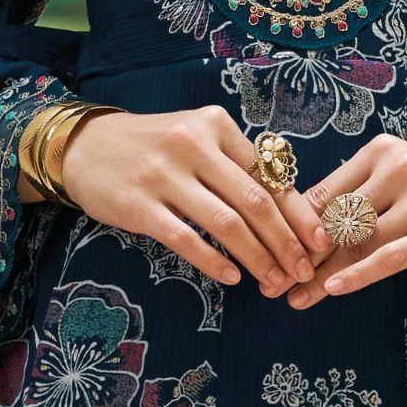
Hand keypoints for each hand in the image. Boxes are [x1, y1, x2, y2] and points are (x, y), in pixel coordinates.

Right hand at [34, 103, 331, 299]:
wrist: (84, 146)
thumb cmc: (151, 147)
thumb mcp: (195, 137)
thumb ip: (234, 164)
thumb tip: (289, 208)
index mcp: (215, 125)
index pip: (270, 174)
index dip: (299, 213)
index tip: (322, 242)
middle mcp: (193, 144)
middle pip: (255, 201)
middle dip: (286, 242)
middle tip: (304, 272)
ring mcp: (165, 174)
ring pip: (226, 223)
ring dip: (257, 257)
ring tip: (274, 282)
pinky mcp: (139, 205)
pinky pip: (186, 239)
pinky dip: (213, 261)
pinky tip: (232, 277)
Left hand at [280, 136, 406, 308]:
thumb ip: (367, 195)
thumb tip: (312, 228)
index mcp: (383, 152)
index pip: (326, 193)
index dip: (295, 228)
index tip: (272, 255)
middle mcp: (400, 168)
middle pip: (337, 220)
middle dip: (302, 256)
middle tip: (274, 284)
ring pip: (359, 242)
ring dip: (322, 274)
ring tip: (296, 299)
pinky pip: (390, 256)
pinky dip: (358, 274)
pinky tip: (333, 290)